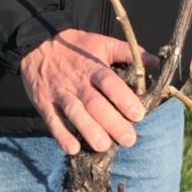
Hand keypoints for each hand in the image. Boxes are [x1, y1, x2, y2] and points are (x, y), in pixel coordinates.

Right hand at [20, 29, 156, 154]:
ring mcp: (60, 93)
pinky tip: (73, 149)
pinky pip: (52, 121)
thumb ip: (128, 53)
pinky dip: (61, 136)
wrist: (36, 44)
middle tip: (129, 139)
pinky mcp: (44, 103)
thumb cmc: (76, 47)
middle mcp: (77, 82)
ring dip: (89, 130)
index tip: (138, 115)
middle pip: (95, 103)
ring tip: (104, 146)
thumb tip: (155, 62)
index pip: (109, 83)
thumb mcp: (102, 43)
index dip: (123, 98)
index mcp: (93, 67)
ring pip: (75, 113)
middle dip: (112, 123)